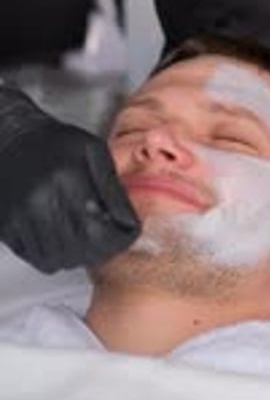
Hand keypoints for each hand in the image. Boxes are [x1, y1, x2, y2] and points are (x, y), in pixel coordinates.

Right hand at [0, 82, 139, 272]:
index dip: (118, 240)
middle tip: (107, 236)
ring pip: (60, 260)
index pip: (100, 231)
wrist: (12, 139)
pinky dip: (56, 257)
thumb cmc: (56, 143)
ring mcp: (20, 217)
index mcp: (67, 177)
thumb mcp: (94, 150)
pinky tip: (63, 237)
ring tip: (85, 235)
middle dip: (101, 249)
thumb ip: (112, 186)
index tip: (125, 234)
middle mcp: (40, 200)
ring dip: (79, 255)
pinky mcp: (7, 228)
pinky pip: (38, 260)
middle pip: (81, 250)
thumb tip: (128, 221)